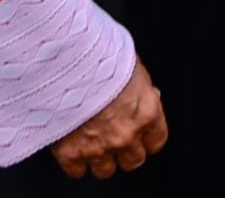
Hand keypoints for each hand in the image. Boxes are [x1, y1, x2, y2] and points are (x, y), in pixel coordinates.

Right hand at [51, 59, 167, 179]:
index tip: (142, 135)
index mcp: (146, 111)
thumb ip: (139, 87)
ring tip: (93, 144)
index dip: (147, 138)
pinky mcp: (71, 152)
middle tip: (117, 139)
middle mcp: (126, 134)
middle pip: (133, 160)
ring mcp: (98, 146)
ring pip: (105, 170)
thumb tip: (145, 94)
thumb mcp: (132, 64)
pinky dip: (75, 162)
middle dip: (126, 151)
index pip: (156, 140)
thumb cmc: (100, 54)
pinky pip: (76, 171)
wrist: (67, 60)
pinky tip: (73, 148)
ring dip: (101, 159)